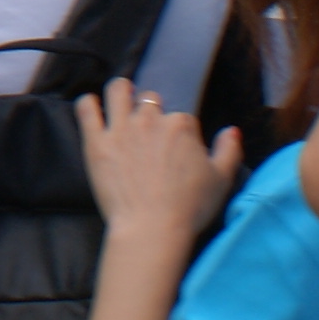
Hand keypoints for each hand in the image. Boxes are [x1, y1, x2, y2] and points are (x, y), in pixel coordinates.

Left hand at [74, 85, 244, 243]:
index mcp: (181, 125)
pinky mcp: (96, 141)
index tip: (175, 149)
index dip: (179, 131)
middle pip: (150, 101)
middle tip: (147, 130)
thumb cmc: (189, 207)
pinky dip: (89, 104)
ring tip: (120, 99)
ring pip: (118, 92)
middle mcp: (150, 119)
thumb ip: (228, 150)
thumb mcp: (221, 179)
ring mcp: (120, 128)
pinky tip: (91, 107)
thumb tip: (231, 130)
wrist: (152, 227)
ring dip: (120, 92)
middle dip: (150, 110)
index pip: (181, 117)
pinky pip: (87, 109)